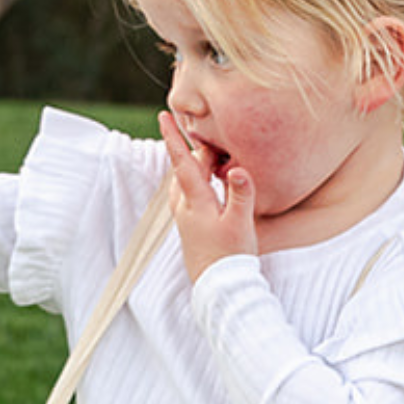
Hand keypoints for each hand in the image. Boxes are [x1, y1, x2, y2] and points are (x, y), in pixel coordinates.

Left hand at [161, 110, 256, 281]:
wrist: (219, 288)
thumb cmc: (231, 256)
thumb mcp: (241, 223)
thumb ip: (241, 193)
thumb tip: (238, 168)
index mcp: (195, 202)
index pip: (182, 163)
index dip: (173, 138)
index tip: (162, 116)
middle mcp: (185, 208)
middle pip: (186, 169)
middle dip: (198, 151)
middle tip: (218, 140)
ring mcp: (186, 219)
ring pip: (186, 183)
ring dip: (197, 167)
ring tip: (214, 158)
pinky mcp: (191, 228)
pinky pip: (190, 195)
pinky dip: (198, 182)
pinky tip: (212, 183)